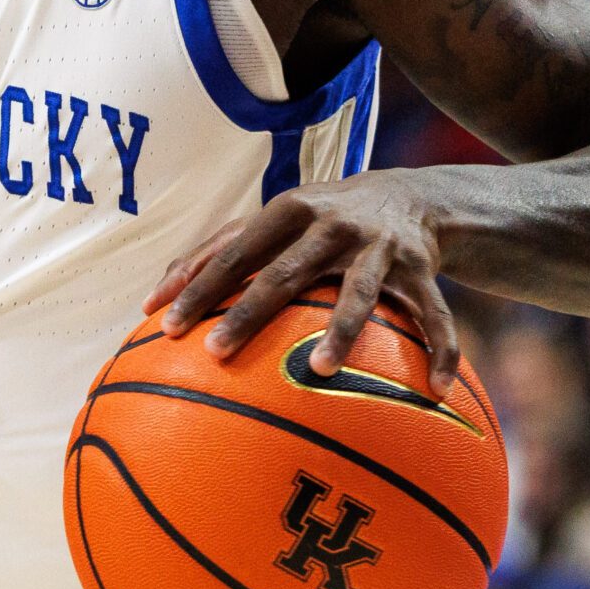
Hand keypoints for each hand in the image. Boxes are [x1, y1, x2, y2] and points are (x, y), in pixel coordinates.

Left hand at [147, 172, 458, 393]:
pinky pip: (433, 315)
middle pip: (284, 272)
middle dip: (249, 312)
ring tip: (320, 371)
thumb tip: (150, 301)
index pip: (234, 252)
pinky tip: (435, 392)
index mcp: (287, 211)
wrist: (410, 196)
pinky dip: (439, 350)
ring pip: (360, 292)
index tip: (166, 326)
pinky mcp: (422, 270)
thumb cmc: (317, 221)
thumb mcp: (272, 222)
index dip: (200, 286)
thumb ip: (215, 253)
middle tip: (216, 353)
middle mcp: (332, 224)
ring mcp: (379, 247)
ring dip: (342, 331)